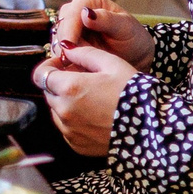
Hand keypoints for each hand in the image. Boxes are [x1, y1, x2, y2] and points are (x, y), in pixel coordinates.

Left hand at [33, 40, 136, 155]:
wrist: (152, 130)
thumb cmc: (134, 93)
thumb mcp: (112, 63)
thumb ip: (83, 53)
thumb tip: (66, 48)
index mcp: (69, 88)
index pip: (40, 74)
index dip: (50, 66)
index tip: (63, 65)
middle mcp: (64, 111)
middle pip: (48, 92)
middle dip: (59, 84)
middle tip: (82, 80)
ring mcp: (69, 131)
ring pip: (56, 111)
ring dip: (66, 102)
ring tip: (92, 99)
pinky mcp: (77, 145)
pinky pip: (67, 128)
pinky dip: (75, 121)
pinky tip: (95, 116)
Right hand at [55, 0, 152, 70]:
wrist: (134, 56)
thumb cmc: (132, 37)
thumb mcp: (125, 28)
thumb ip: (107, 20)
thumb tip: (86, 13)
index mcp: (87, 0)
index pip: (71, 13)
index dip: (69, 30)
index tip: (70, 48)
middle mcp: (73, 11)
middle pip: (61, 28)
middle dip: (67, 45)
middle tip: (78, 62)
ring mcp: (68, 28)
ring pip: (57, 42)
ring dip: (66, 56)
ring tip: (82, 67)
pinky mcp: (66, 44)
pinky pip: (58, 54)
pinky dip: (65, 63)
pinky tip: (77, 70)